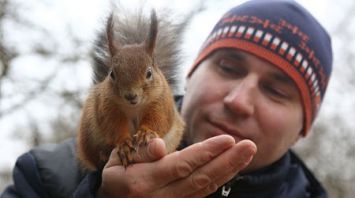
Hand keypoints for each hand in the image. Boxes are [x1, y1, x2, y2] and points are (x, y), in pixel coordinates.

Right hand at [98, 135, 256, 197]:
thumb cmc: (116, 177)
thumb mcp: (118, 160)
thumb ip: (140, 151)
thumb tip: (160, 146)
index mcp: (143, 183)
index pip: (181, 166)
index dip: (206, 153)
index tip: (228, 139)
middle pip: (199, 179)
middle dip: (227, 162)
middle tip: (249, 145)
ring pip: (204, 188)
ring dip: (228, 171)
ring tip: (246, 154)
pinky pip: (202, 194)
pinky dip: (219, 180)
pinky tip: (232, 167)